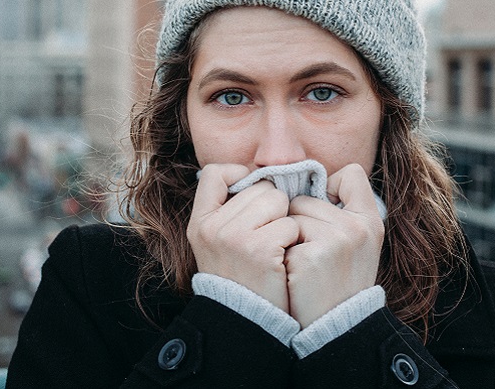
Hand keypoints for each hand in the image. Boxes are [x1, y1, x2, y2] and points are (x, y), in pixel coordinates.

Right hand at [187, 163, 299, 311]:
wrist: (247, 321)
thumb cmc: (241, 277)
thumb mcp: (218, 243)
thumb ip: (230, 210)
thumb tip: (260, 176)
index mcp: (200, 222)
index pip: (216, 173)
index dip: (239, 176)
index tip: (253, 198)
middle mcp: (213, 227)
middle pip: (260, 187)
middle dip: (272, 207)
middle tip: (267, 236)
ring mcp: (235, 237)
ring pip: (278, 200)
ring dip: (285, 221)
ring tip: (275, 246)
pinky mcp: (260, 249)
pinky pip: (291, 224)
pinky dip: (294, 240)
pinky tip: (283, 258)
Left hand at [285, 164, 384, 327]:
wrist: (334, 328)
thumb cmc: (338, 281)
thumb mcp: (356, 243)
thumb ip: (341, 210)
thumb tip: (305, 179)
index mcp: (371, 219)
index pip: (350, 174)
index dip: (330, 188)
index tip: (324, 215)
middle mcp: (357, 226)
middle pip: (305, 197)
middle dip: (298, 220)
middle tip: (310, 254)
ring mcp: (336, 239)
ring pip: (289, 215)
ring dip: (286, 237)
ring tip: (302, 265)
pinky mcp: (312, 255)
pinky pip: (281, 234)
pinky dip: (281, 253)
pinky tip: (294, 274)